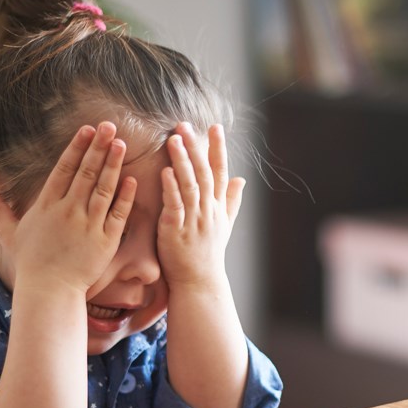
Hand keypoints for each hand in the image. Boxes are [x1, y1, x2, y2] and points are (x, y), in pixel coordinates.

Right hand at [0, 122, 136, 294]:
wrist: (49, 291)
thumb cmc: (31, 263)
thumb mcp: (10, 233)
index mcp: (47, 205)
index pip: (64, 169)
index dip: (77, 147)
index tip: (87, 129)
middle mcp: (68, 211)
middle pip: (86, 172)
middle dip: (98, 147)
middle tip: (110, 126)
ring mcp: (88, 225)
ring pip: (103, 188)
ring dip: (113, 164)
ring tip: (122, 144)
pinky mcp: (106, 240)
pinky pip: (118, 213)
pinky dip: (125, 196)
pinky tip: (132, 179)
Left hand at [157, 122, 244, 289]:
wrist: (199, 283)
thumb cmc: (208, 254)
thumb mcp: (224, 226)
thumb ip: (231, 201)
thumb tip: (243, 179)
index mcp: (218, 207)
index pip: (221, 172)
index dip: (218, 149)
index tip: (215, 127)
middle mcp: (208, 211)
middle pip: (204, 173)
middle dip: (196, 147)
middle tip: (184, 125)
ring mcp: (193, 220)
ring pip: (190, 185)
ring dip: (182, 161)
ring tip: (173, 140)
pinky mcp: (176, 231)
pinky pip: (175, 206)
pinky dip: (171, 188)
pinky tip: (165, 171)